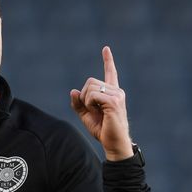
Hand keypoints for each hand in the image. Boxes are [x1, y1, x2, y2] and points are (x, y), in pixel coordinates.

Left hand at [70, 46, 133, 160]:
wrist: (113, 143)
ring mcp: (117, 95)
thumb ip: (79, 103)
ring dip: (86, 101)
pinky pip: (93, 95)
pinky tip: (97, 112)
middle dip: (84, 96)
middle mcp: (116, 91)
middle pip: (90, 81)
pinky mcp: (114, 102)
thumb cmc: (102, 130)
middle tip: (91, 110)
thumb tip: (73, 91)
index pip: (111, 73)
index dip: (108, 60)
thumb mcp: (86, 115)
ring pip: (90, 88)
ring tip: (96, 112)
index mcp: (112, 93)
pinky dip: (89, 104)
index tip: (106, 48)